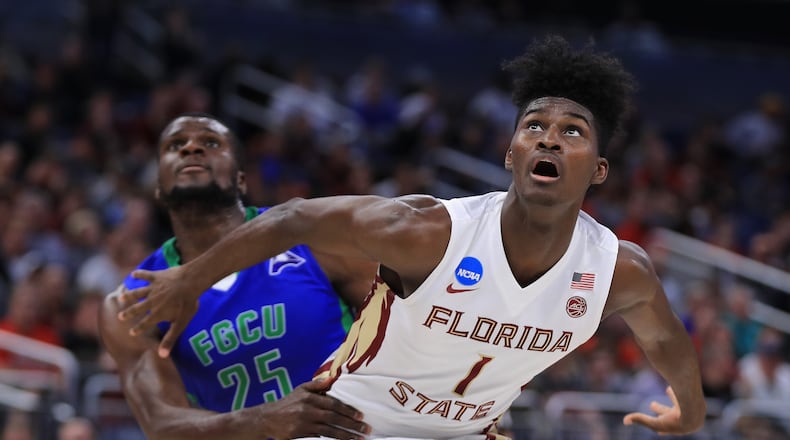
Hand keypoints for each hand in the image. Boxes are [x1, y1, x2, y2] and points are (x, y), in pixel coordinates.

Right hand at [116, 266, 199, 357]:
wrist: (191, 282)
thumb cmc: (188, 303)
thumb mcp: (180, 324)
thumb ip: (170, 339)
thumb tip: (162, 356)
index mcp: (157, 313)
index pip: (146, 324)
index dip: (138, 329)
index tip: (132, 333)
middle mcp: (151, 302)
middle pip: (137, 309)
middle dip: (129, 313)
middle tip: (120, 317)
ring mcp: (153, 288)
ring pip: (138, 292)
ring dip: (129, 295)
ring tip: (122, 297)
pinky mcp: (156, 276)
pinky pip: (146, 275)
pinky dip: (139, 274)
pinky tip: (133, 274)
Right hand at [250, 378, 370, 439]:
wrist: (268, 418)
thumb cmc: (288, 403)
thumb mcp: (301, 389)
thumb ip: (318, 384)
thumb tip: (333, 377)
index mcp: (309, 398)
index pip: (332, 403)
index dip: (347, 410)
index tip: (360, 416)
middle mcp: (307, 410)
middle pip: (333, 418)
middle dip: (351, 424)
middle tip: (365, 429)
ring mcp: (303, 424)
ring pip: (328, 430)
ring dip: (345, 435)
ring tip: (358, 439)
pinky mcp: (299, 435)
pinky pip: (318, 438)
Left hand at [623, 386, 697, 434]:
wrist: (694, 413)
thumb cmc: (674, 421)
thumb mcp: (654, 422)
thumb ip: (640, 420)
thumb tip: (624, 421)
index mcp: (676, 429)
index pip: (665, 429)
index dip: (658, 427)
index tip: (654, 425)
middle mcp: (684, 422)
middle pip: (669, 416)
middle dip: (661, 410)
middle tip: (651, 404)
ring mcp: (691, 412)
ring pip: (679, 405)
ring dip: (673, 398)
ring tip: (667, 389)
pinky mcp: (695, 403)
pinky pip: (686, 397)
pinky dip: (678, 392)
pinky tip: (672, 385)